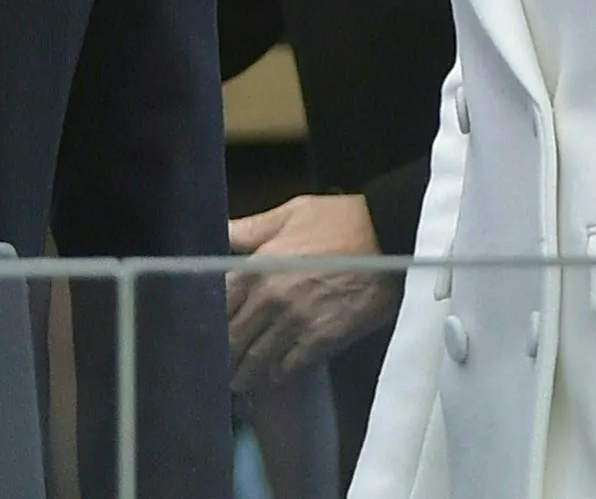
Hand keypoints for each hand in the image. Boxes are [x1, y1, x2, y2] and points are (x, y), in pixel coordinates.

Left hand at [224, 193, 399, 393]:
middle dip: (226, 353)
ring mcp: (297, 321)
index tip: (207, 331)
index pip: (220, 302)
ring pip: (260, 356)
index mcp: (257, 267)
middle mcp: (270, 298)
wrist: (389, 237)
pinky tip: (276, 375)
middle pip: (235, 335)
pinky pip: (294, 363)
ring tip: (240, 382)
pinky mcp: (324, 338)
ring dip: (248, 371)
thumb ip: (249, 229)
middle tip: (218, 366)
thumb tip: (219, 233)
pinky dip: (282, 372)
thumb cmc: (339, 220)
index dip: (212, 319)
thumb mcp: (288, 214)